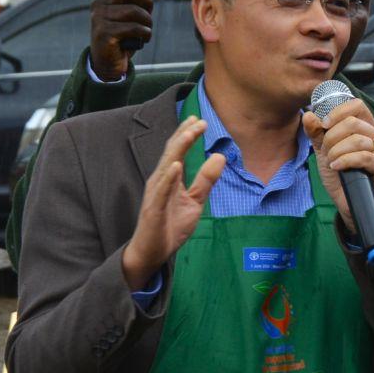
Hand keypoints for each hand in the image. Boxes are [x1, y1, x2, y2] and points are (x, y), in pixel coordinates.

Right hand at [89, 0, 154, 79]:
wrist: (108, 64)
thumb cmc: (122, 36)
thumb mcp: (131, 14)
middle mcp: (98, 4)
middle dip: (147, 0)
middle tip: (150, 12)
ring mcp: (99, 19)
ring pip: (134, 11)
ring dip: (148, 21)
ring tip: (146, 29)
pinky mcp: (104, 33)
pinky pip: (134, 27)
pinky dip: (145, 33)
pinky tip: (143, 39)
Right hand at [121, 116, 222, 290]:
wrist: (153, 252)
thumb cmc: (171, 225)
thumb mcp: (195, 201)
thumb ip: (206, 179)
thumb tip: (220, 156)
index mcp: (169, 178)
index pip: (177, 151)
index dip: (187, 134)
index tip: (199, 120)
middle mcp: (160, 181)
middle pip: (171, 152)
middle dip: (184, 135)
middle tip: (198, 120)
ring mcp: (156, 194)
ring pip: (167, 166)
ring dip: (178, 149)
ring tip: (189, 133)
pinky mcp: (154, 209)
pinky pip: (162, 191)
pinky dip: (169, 178)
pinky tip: (176, 166)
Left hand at [301, 98, 373, 235]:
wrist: (346, 202)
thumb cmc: (339, 174)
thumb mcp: (324, 150)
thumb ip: (317, 133)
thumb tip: (308, 115)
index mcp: (368, 127)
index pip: (357, 105)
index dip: (337, 113)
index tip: (324, 125)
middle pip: (352, 123)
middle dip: (332, 138)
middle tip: (327, 152)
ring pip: (357, 140)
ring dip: (337, 152)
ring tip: (332, 162)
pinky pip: (364, 157)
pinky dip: (345, 161)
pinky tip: (337, 167)